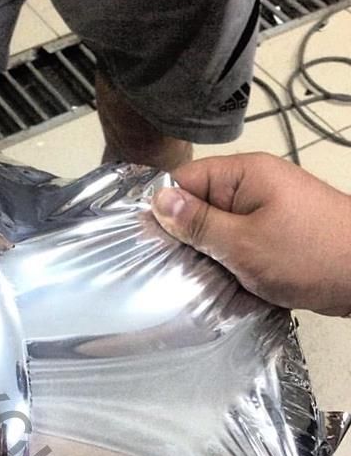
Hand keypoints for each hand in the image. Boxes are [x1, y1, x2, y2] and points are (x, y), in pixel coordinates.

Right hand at [151, 152, 350, 315]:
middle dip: (185, 235)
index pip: (185, 179)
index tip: (146, 238)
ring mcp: (267, 210)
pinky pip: (238, 243)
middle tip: (169, 265)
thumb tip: (158, 201)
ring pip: (218, 228)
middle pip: (199, 204)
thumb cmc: (310, 256)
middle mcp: (255, 186)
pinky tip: (220, 280)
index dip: (163, 207)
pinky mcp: (275, 235)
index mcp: (245, 174)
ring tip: (193, 277)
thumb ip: (198, 223)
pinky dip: (229, 261)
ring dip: (207, 252)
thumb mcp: (243, 243)